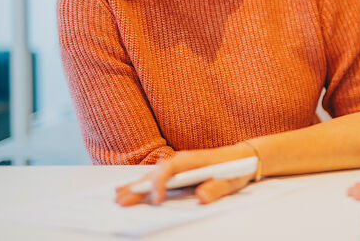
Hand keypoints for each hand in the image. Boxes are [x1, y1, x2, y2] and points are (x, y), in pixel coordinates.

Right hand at [115, 147, 255, 205]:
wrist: (241, 158)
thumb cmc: (236, 168)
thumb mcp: (231, 180)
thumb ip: (217, 188)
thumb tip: (202, 197)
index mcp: (193, 159)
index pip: (170, 168)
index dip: (160, 183)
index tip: (157, 200)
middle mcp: (181, 160)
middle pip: (155, 173)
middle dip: (138, 187)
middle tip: (121, 201)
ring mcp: (177, 166)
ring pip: (152, 176)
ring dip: (135, 186)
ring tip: (117, 197)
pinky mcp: (177, 174)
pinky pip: (156, 179)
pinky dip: (141, 185)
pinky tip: (128, 190)